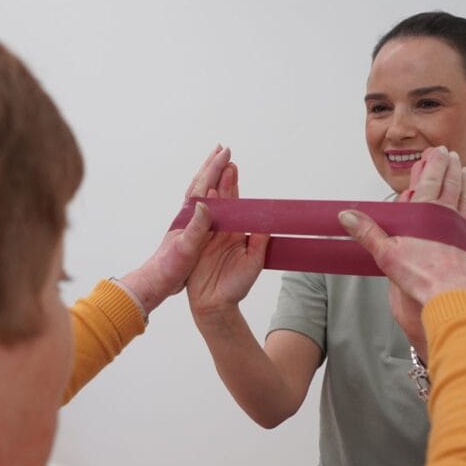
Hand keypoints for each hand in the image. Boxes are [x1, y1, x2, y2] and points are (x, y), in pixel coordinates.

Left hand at [117, 146, 231, 313]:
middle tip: (224, 149)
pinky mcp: (190, 231)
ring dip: (210, 177)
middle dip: (213, 165)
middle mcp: (187, 215)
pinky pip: (203, 205)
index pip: (204, 185)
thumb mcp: (186, 248)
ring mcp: (187, 222)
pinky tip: (212, 196)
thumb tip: (205, 202)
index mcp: (188, 216)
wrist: (156, 280)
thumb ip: (197, 226)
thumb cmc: (170, 266)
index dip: (216, 168)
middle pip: (201, 183)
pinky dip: (209, 194)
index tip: (227, 153)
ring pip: (201, 192)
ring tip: (219, 165)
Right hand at [185, 148, 268, 325]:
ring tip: (216, 171)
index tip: (233, 167)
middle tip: (225, 159)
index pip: (235, 203)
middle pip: (221, 200)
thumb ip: (260, 242)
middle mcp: (219, 231)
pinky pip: (198, 225)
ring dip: (212, 189)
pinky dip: (202, 211)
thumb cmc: (235, 287)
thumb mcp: (254, 262)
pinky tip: (206, 197)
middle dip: (222, 179)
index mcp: (234, 232)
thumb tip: (269, 222)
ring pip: (209, 208)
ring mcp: (206, 237)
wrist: (216, 306)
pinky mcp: (196, 246)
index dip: (233, 185)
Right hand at [386, 146, 465, 359]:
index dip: (433, 163)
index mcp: (426, 212)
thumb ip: (367, 231)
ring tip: (465, 171)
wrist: (450, 295)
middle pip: (450, 184)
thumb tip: (346, 214)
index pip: (430, 180)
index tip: (434, 151)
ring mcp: (463, 228)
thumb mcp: (385, 252)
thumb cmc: (419, 274)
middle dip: (449, 167)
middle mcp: (447, 215)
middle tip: (450, 154)